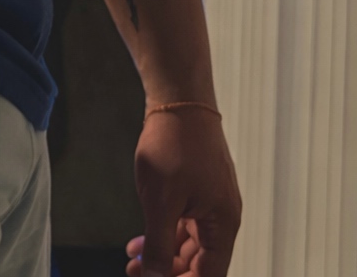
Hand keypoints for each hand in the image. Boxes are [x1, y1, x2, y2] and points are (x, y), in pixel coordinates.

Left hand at [126, 109, 240, 276]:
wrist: (178, 97)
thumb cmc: (175, 143)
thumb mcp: (161, 201)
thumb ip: (159, 246)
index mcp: (223, 224)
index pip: (208, 275)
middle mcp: (222, 216)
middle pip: (199, 263)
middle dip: (167, 271)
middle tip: (135, 273)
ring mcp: (210, 201)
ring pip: (188, 244)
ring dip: (162, 255)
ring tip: (133, 259)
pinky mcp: (197, 188)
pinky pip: (183, 223)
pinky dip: (163, 233)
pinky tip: (139, 240)